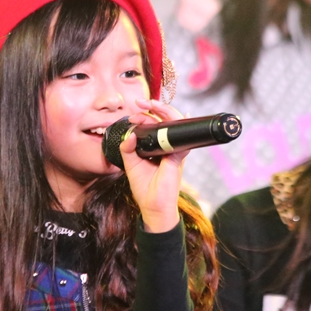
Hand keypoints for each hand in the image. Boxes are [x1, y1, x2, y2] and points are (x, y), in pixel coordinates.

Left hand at [120, 99, 184, 232]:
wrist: (153, 207)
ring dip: (165, 113)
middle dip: (156, 107)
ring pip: (176, 126)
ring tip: (151, 106)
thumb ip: (128, 148)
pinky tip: (176, 119)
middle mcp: (168, 147)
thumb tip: (129, 134)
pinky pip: (182, 142)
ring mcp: (175, 152)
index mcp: (158, 147)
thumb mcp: (131, 164)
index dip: (146, 115)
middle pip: (168, 121)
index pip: (156, 125)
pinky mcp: (178, 160)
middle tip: (142, 103)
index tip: (133, 113)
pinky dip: (178, 130)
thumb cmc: (145, 188)